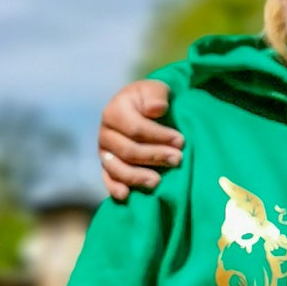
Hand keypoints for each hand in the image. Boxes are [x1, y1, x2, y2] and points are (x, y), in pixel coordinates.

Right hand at [98, 80, 180, 201]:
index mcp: (114, 112)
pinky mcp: (107, 167)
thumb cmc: (152, 101)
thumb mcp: (156, 90)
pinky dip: (115, 189)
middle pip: (128, 151)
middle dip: (154, 156)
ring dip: (138, 177)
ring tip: (157, 181)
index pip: (136, 129)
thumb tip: (156, 109)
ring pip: (118, 168)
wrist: (143, 111)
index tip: (181, 141)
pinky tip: (126, 195)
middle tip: (178, 159)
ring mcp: (105, 152)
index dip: (159, 136)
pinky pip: (108, 180)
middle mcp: (105, 133)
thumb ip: (156, 95)